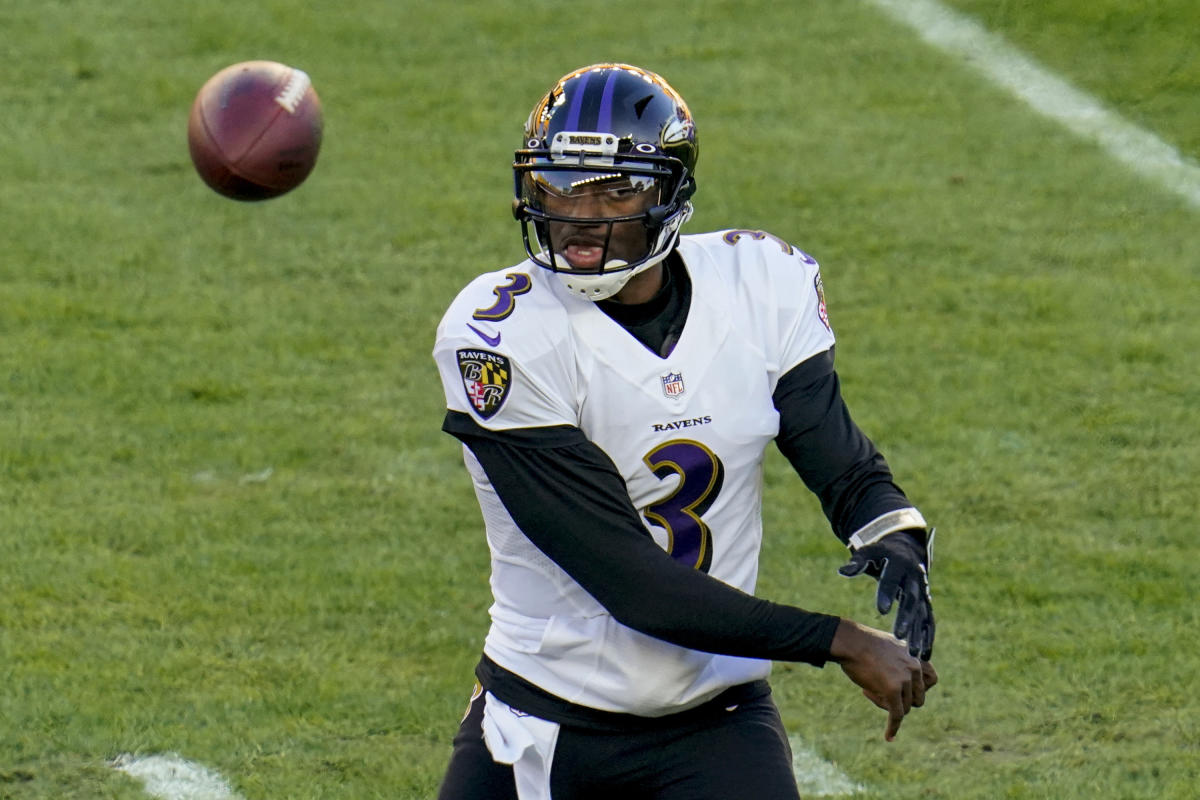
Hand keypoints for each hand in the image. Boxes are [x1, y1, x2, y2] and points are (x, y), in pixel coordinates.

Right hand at [829, 619, 937, 740]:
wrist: (850, 641)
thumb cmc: (863, 642)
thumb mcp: (890, 645)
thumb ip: (900, 658)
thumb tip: (900, 671)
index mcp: (916, 656)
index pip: (932, 680)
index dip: (920, 689)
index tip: (906, 690)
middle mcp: (914, 668)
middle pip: (917, 698)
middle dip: (902, 700)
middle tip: (881, 692)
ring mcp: (904, 679)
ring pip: (904, 707)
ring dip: (887, 704)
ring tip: (867, 689)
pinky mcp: (892, 690)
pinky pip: (896, 715)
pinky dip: (893, 727)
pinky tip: (889, 736)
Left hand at [838, 529, 934, 659]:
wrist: (904, 552)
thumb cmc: (880, 555)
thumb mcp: (868, 553)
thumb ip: (857, 563)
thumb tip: (843, 571)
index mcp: (899, 565)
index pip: (892, 580)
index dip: (887, 594)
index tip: (881, 610)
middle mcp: (914, 579)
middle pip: (911, 600)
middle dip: (906, 618)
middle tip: (898, 635)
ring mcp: (923, 592)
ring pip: (923, 615)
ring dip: (920, 634)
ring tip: (914, 653)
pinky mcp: (926, 603)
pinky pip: (929, 622)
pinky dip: (928, 638)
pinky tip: (924, 655)